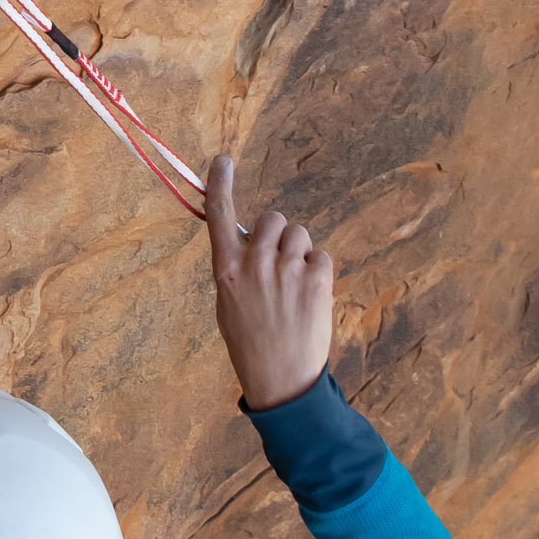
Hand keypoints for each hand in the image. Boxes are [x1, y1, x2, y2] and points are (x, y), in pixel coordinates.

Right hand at [205, 155, 333, 411]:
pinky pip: (320, 256)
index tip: (222, 161)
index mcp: (226, 268)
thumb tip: (248, 240)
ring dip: (298, 252)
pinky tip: (309, 297)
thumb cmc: (249, 341)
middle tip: (278, 263)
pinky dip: (317, 271)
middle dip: (277, 234)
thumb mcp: (227, 302)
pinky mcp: (317, 279)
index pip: (218, 214)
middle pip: (273, 219)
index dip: (219, 184)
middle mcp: (255, 262)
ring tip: (294, 286)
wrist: (280, 378)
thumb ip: (236, 267)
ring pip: (299, 235)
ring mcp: (287, 269)